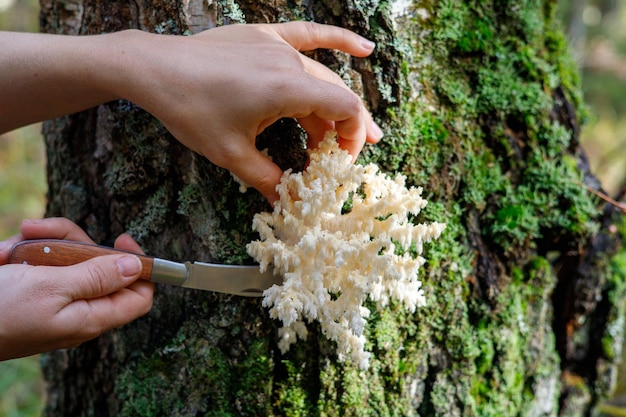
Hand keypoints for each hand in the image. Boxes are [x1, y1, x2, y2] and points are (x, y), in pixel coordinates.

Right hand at [0, 218, 153, 359]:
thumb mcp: (52, 287)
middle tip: (40, 232)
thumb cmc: (0, 311)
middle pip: (101, 265)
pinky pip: (42, 260)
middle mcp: (79, 308)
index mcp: (91, 317)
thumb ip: (97, 277)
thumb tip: (137, 267)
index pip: (139, 296)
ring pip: (69, 256)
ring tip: (11, 248)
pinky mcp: (35, 288)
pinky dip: (22, 251)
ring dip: (41, 243)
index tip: (123, 238)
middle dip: (73, 241)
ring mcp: (56, 297)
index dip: (141, 267)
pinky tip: (2, 256)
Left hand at [112, 22, 382, 201]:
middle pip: (336, 94)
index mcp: (288, 89)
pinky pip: (309, 34)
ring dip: (332, 105)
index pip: (344, 108)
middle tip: (350, 155)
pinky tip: (365, 47)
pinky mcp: (264, 36)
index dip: (352, 136)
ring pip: (321, 75)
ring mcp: (277, 45)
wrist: (154, 69)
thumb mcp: (230, 154)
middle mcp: (290, 62)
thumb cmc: (190, 109)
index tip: (342, 160)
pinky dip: (339, 40)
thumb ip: (266, 177)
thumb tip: (284, 200)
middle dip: (347, 128)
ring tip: (340, 133)